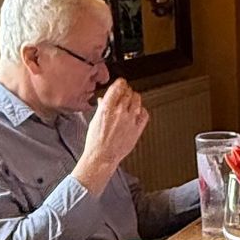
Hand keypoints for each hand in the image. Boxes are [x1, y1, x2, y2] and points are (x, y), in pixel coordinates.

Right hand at [74, 79, 148, 193]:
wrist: (102, 157)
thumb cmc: (95, 142)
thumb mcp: (94, 121)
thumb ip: (101, 108)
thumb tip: (103, 100)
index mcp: (106, 108)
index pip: (117, 87)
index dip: (120, 83)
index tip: (121, 83)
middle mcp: (119, 112)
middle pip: (128, 92)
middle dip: (127, 90)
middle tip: (126, 92)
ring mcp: (130, 120)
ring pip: (137, 100)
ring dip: (135, 98)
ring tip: (132, 101)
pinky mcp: (137, 129)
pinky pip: (144, 114)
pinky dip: (142, 110)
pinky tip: (138, 112)